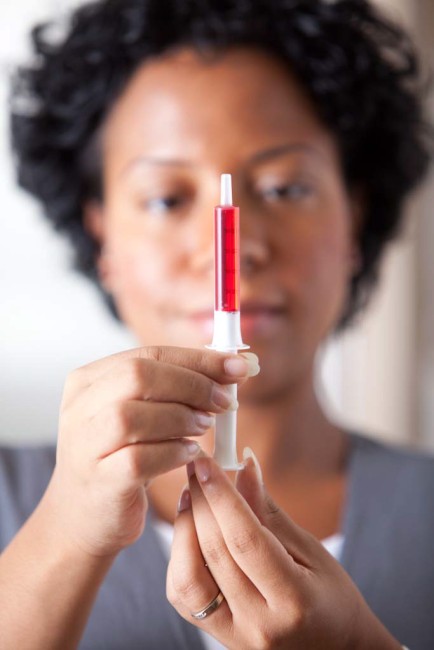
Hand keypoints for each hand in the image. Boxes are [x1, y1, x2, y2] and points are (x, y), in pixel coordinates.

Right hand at [43, 346, 250, 557]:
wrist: (85, 517)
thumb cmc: (121, 458)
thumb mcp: (142, 413)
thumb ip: (175, 388)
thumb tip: (234, 368)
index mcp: (89, 379)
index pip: (150, 353)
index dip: (199, 359)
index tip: (239, 367)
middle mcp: (80, 407)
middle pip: (139, 375)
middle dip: (193, 385)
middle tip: (224, 401)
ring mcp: (85, 445)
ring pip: (133, 416)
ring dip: (182, 418)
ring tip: (205, 427)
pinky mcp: (99, 481)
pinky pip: (139, 459)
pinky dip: (174, 452)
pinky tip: (190, 454)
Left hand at [167, 452, 401, 649]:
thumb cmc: (331, 597)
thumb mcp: (312, 551)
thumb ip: (270, 512)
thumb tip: (244, 468)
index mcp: (293, 600)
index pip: (246, 540)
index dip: (222, 497)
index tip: (205, 463)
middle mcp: (259, 624)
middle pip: (215, 554)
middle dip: (200, 503)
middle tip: (195, 467)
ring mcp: (235, 636)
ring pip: (187, 580)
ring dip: (183, 531)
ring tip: (192, 497)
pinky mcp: (219, 637)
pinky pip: (184, 597)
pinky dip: (180, 558)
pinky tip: (190, 530)